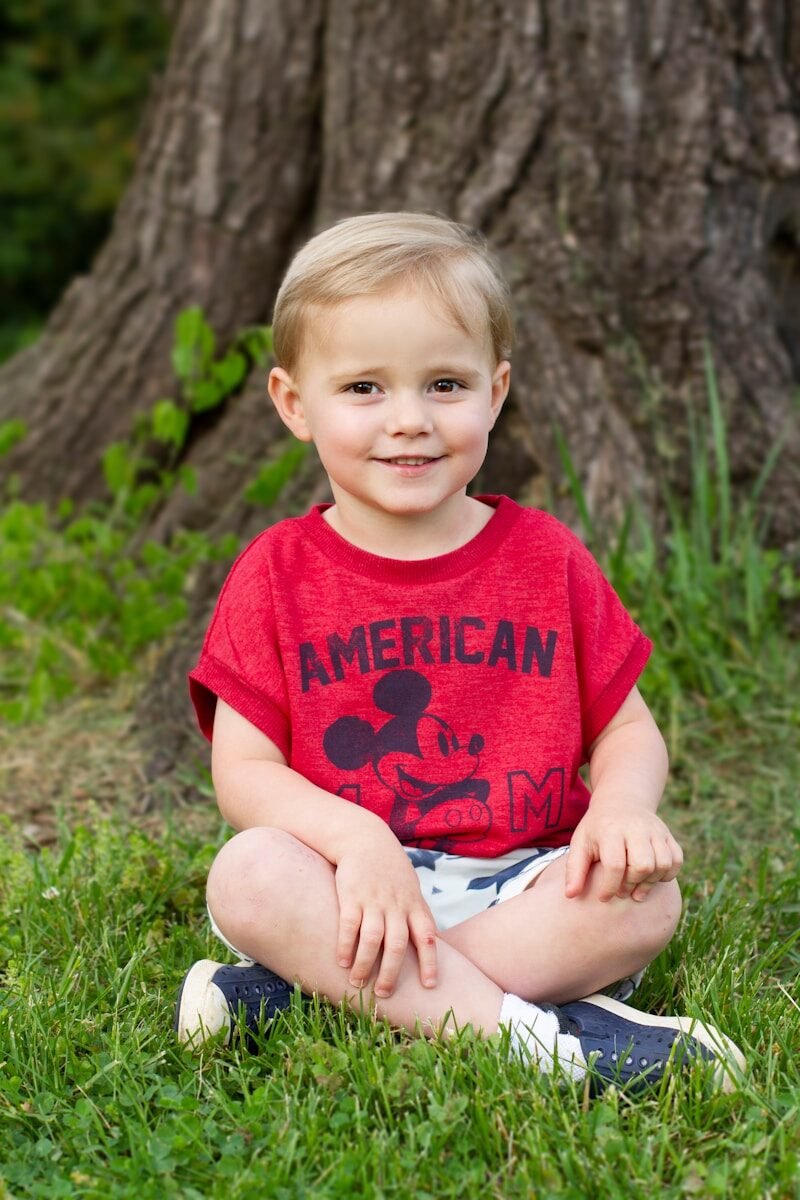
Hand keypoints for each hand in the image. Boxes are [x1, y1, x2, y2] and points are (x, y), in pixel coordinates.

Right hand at [334, 835, 437, 998]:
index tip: (429, 986)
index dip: (430, 962)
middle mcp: (396, 906)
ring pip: (372, 939)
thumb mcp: (411, 889)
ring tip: (357, 982)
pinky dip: (345, 946)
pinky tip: (342, 961)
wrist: (366, 839)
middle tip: (383, 993)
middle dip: (391, 973)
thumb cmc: (391, 870)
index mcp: (414, 906)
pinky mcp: (351, 896)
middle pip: (397, 946)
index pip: (427, 938)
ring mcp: (373, 901)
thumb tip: (431, 944)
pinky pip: (349, 925)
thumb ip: (418, 915)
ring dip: (365, 964)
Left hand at [564, 802, 682, 901]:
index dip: (609, 887)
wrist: (621, 803)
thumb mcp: (580, 843)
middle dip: (631, 884)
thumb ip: (575, 869)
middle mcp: (636, 828)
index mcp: (611, 830)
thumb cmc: (597, 829)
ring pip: (663, 864)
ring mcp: (655, 830)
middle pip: (643, 866)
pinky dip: (667, 874)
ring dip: (650, 882)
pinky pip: (676, 860)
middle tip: (621, 891)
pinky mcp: (668, 835)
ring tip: (635, 887)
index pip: (615, 865)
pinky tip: (651, 877)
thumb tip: (569, 896)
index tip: (603, 898)